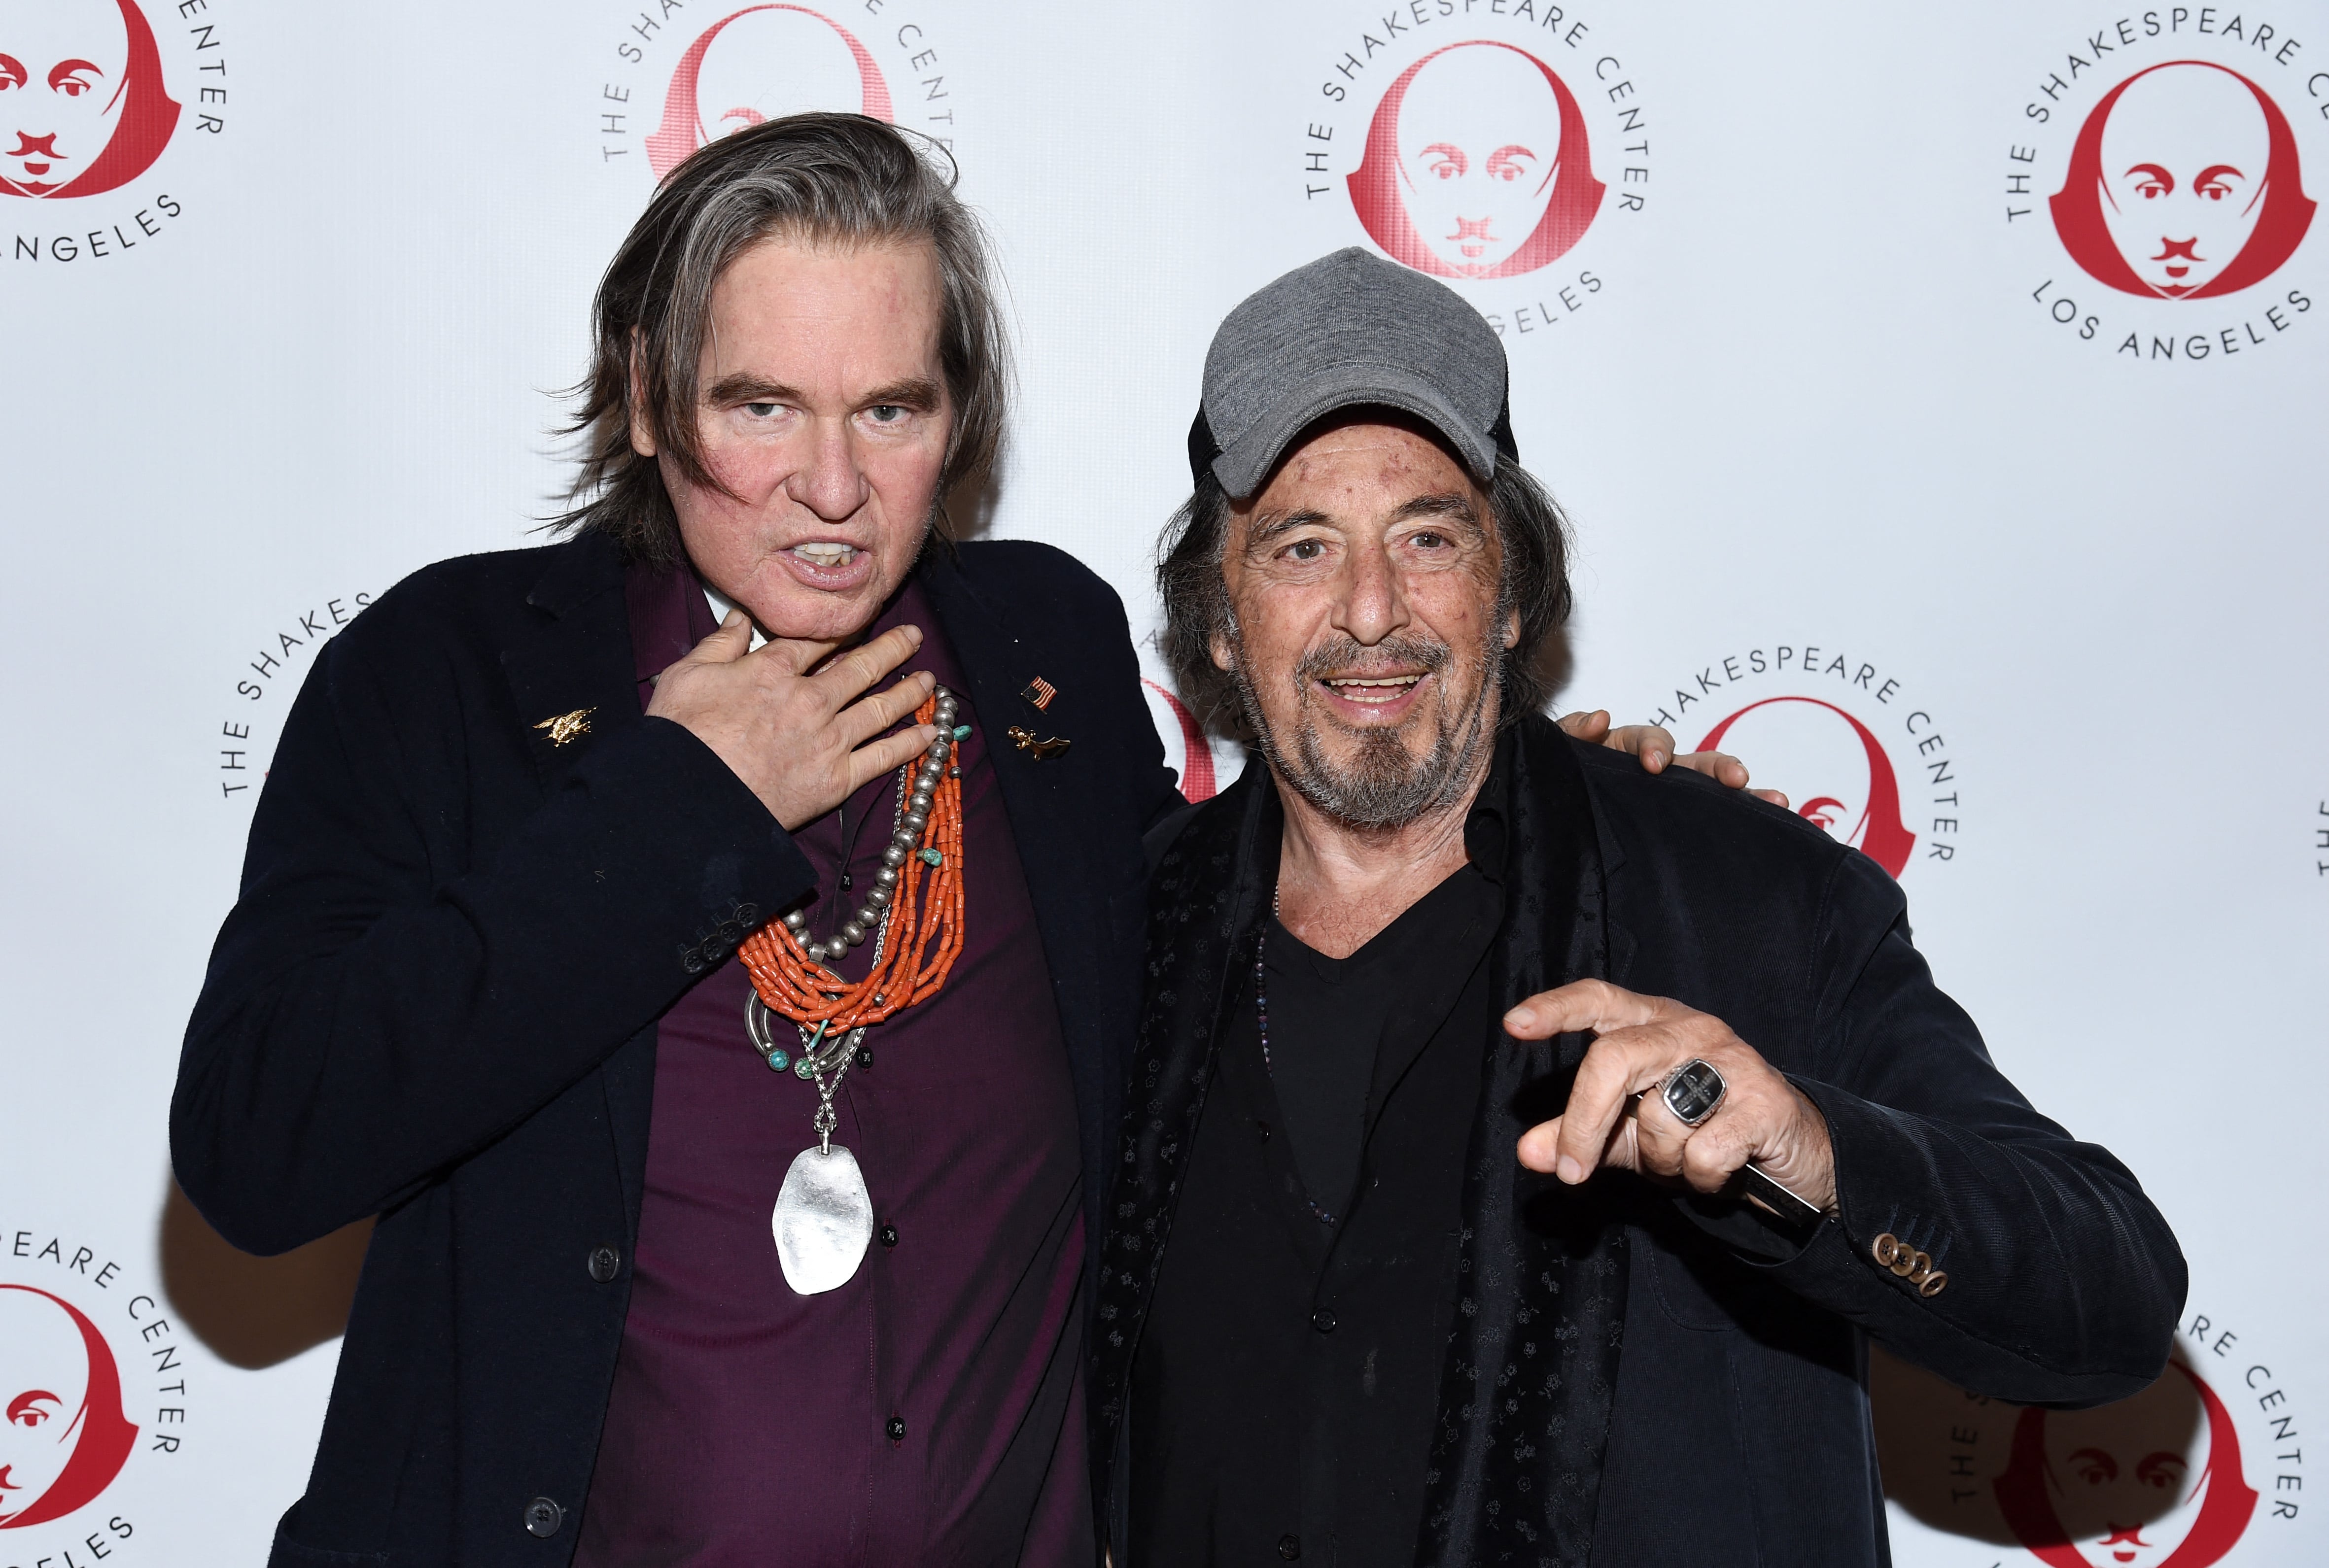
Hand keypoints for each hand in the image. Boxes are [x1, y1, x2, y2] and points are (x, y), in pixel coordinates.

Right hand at [645, 611, 939, 829]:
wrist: (690, 801)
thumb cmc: (681, 738)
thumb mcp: (687, 676)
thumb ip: (719, 644)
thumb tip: (740, 618)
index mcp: (773, 670)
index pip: (818, 642)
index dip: (843, 630)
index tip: (862, 621)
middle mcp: (809, 699)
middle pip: (861, 667)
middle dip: (892, 649)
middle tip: (913, 636)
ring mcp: (827, 740)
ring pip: (880, 708)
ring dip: (910, 692)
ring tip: (930, 681)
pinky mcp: (836, 780)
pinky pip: (884, 758)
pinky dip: (911, 744)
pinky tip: (930, 734)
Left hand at [1504, 979, 1835, 1212]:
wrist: (1795, 1158)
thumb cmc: (1705, 1133)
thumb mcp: (1633, 1134)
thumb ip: (1581, 1137)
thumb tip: (1528, 1152)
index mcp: (1653, 1024)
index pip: (1598, 999)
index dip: (1556, 1008)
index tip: (1514, 1025)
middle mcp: (1690, 1030)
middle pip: (1614, 1057)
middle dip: (1584, 1120)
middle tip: (1572, 1172)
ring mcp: (1732, 1061)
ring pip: (1660, 1115)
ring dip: (1662, 1160)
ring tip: (1687, 1159)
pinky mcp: (1766, 1103)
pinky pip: (1703, 1152)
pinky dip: (1702, 1178)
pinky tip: (1723, 1169)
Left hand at [1556, 709, 1788, 808]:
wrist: (1547, 821)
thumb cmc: (1556, 777)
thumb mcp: (1556, 753)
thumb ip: (1570, 734)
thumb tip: (1600, 719)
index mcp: (1623, 750)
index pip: (1646, 740)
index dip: (1654, 747)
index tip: (1655, 765)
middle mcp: (1654, 770)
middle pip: (1694, 762)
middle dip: (1717, 767)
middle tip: (1738, 779)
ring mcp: (1669, 797)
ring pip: (1711, 790)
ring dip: (1745, 793)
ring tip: (1775, 800)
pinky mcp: (1675, 824)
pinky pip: (1714, 820)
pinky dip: (1748, 814)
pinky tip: (1779, 822)